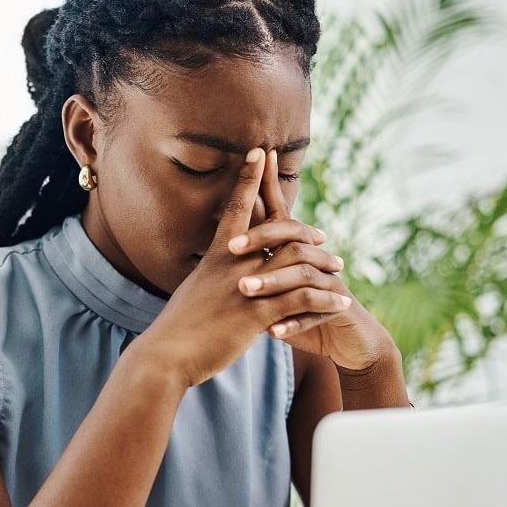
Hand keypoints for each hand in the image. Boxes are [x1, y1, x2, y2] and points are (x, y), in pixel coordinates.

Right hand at [130, 148, 354, 386]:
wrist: (165, 355)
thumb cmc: (176, 328)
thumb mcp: (192, 293)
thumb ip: (210, 280)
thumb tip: (214, 276)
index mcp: (215, 257)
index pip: (236, 207)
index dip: (248, 177)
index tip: (260, 151)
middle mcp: (232, 264)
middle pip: (279, 230)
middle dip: (306, 227)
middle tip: (323, 234)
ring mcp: (246, 287)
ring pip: (298, 262)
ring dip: (324, 263)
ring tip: (340, 269)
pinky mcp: (257, 314)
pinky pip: (302, 300)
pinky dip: (325, 298)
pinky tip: (340, 302)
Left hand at [226, 150, 397, 370]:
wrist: (346, 339)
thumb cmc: (300, 309)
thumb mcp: (275, 287)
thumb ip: (255, 265)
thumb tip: (221, 242)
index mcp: (294, 251)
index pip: (279, 214)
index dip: (267, 187)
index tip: (255, 160)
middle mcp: (314, 259)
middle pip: (291, 238)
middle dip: (262, 239)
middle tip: (231, 247)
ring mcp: (329, 283)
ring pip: (302, 275)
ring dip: (273, 282)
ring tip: (245, 289)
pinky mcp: (339, 309)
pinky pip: (317, 313)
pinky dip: (293, 323)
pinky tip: (273, 331)